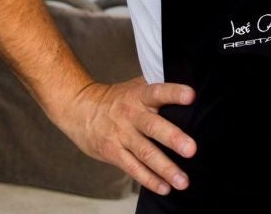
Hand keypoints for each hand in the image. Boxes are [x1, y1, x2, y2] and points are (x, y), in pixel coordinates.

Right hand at [56, 77, 196, 194]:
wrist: (79, 109)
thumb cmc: (118, 98)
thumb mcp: (136, 86)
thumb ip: (159, 89)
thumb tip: (190, 83)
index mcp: (139, 95)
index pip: (158, 91)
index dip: (174, 93)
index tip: (191, 96)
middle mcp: (131, 115)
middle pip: (153, 126)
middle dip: (173, 138)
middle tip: (191, 149)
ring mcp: (121, 135)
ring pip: (145, 153)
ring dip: (166, 168)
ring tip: (183, 181)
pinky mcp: (113, 153)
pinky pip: (133, 168)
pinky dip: (149, 179)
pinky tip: (165, 187)